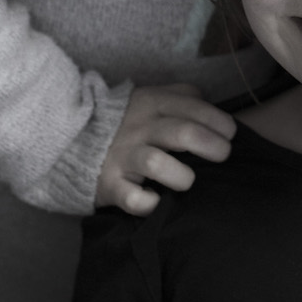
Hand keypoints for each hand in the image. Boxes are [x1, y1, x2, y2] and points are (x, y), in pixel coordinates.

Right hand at [96, 84, 235, 216]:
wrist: (73, 138)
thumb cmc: (125, 121)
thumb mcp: (150, 98)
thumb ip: (181, 97)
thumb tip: (212, 106)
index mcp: (152, 104)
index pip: (194, 108)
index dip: (219, 122)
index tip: (229, 134)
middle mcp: (139, 128)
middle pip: (183, 133)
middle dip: (212, 146)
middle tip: (222, 155)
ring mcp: (123, 157)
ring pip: (157, 163)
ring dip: (182, 176)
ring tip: (188, 180)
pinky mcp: (110, 185)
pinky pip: (132, 199)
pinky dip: (149, 204)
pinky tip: (157, 201)